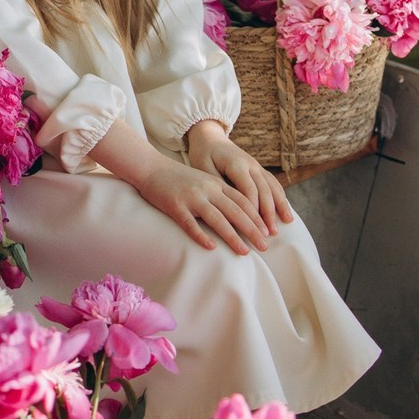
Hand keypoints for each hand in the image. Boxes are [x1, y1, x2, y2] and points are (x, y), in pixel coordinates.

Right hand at [89, 119, 270, 254]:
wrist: (151, 167)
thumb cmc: (178, 178)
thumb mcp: (203, 181)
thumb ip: (219, 194)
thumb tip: (238, 214)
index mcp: (216, 183)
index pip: (242, 201)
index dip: (256, 217)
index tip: (268, 232)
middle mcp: (207, 189)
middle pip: (235, 211)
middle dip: (252, 229)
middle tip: (265, 246)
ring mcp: (191, 197)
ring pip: (217, 219)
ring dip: (233, 236)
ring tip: (244, 251)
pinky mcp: (175, 206)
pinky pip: (190, 223)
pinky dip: (201, 236)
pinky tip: (211, 248)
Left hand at [184, 119, 293, 236]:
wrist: (210, 136)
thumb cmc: (203, 154)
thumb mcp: (203, 168)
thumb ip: (217, 186)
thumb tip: (228, 208)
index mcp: (236, 164)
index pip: (249, 190)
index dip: (253, 210)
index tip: (253, 228)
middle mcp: (250, 164)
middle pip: (264, 190)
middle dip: (269, 213)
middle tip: (270, 234)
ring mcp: (256, 165)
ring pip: (273, 186)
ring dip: (279, 205)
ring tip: (286, 223)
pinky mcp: (258, 168)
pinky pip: (273, 183)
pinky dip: (281, 197)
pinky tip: (285, 211)